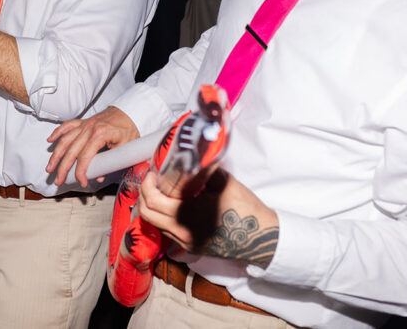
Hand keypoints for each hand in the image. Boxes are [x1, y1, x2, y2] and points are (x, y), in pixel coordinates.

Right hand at [46, 106, 139, 186]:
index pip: (85, 157)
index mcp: (100, 134)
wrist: (131, 111)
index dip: (81, 172)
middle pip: (71, 151)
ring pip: (65, 140)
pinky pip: (67, 126)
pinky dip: (57, 132)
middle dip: (62, 168)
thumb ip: (111, 163)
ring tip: (50, 167)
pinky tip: (50, 140)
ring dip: (55, 155)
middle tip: (58, 180)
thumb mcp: (124, 148)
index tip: (81, 182)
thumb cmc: (129, 128)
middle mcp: (89, 128)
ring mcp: (85, 124)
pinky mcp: (83, 121)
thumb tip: (99, 177)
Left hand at [138, 169, 278, 267]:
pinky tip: (174, 206)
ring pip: (156, 225)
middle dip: (144, 195)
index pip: (152, 200)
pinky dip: (164, 218)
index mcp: (186, 214)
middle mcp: (182, 232)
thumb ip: (202, 170)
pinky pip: (169, 232)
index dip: (147, 184)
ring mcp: (186, 243)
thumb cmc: (245, 208)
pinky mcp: (193, 248)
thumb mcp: (223, 181)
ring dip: (153, 207)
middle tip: (152, 181)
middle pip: (147, 215)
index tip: (152, 173)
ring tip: (161, 191)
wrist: (262, 237)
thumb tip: (191, 158)